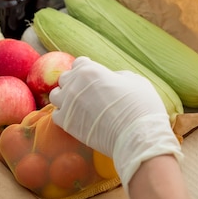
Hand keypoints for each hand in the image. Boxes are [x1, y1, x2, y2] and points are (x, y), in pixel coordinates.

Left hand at [49, 57, 182, 187]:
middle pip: (65, 78)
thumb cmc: (141, 105)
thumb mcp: (134, 80)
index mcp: (90, 70)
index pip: (80, 63)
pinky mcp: (66, 123)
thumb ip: (117, 75)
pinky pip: (56, 114)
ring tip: (78, 105)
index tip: (93, 77)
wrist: (137, 135)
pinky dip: (64, 115)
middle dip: (74, 82)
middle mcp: (74, 84)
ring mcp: (68, 104)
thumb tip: (110, 79)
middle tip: (87, 92)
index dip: (87, 69)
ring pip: (56, 95)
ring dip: (64, 97)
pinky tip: (76, 118)